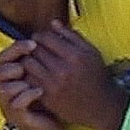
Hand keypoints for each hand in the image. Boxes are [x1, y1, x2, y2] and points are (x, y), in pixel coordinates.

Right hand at [0, 38, 61, 129]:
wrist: (52, 125)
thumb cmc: (49, 98)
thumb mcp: (48, 73)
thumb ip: (48, 52)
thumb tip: (55, 24)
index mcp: (10, 76)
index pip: (5, 56)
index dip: (17, 48)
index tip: (34, 42)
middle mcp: (5, 89)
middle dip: (14, 59)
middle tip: (31, 53)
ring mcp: (8, 103)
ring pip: (2, 87)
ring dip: (17, 78)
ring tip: (32, 75)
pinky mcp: (17, 116)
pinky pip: (16, 104)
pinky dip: (27, 95)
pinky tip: (40, 91)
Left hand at [13, 22, 128, 129]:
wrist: (101, 106)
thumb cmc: (97, 76)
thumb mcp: (91, 52)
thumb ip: (72, 36)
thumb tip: (53, 23)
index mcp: (74, 55)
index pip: (46, 37)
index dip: (40, 36)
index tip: (40, 38)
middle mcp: (62, 69)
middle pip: (35, 50)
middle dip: (32, 47)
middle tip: (33, 49)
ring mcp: (53, 85)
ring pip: (28, 64)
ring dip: (28, 60)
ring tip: (33, 60)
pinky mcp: (47, 97)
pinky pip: (28, 80)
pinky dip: (28, 75)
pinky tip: (34, 74)